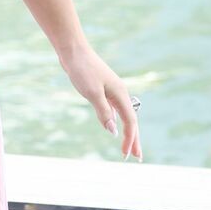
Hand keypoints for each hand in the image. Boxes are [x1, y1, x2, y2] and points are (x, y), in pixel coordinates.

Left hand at [63, 44, 141, 160]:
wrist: (73, 52)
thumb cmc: (83, 70)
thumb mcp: (92, 93)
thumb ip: (103, 112)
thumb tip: (113, 131)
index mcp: (120, 94)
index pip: (130, 122)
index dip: (130, 139)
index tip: (126, 154)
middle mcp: (120, 94)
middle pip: (131, 121)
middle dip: (134, 139)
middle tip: (137, 157)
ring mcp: (112, 92)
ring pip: (123, 116)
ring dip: (126, 132)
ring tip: (128, 147)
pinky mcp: (103, 91)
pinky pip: (114, 110)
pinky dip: (116, 121)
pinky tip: (113, 127)